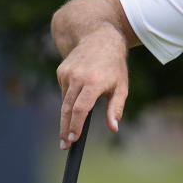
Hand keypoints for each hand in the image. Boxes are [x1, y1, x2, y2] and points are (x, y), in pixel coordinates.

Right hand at [55, 25, 128, 148]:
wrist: (99, 38)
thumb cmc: (114, 66)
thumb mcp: (121, 86)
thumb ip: (116, 108)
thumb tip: (113, 128)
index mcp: (93, 82)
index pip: (80, 109)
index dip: (75, 126)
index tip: (72, 140)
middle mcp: (77, 77)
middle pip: (67, 109)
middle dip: (65, 129)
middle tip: (64, 145)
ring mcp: (67, 73)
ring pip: (65, 101)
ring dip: (68, 115)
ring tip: (71, 127)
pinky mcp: (61, 71)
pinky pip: (65, 91)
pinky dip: (70, 98)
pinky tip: (79, 95)